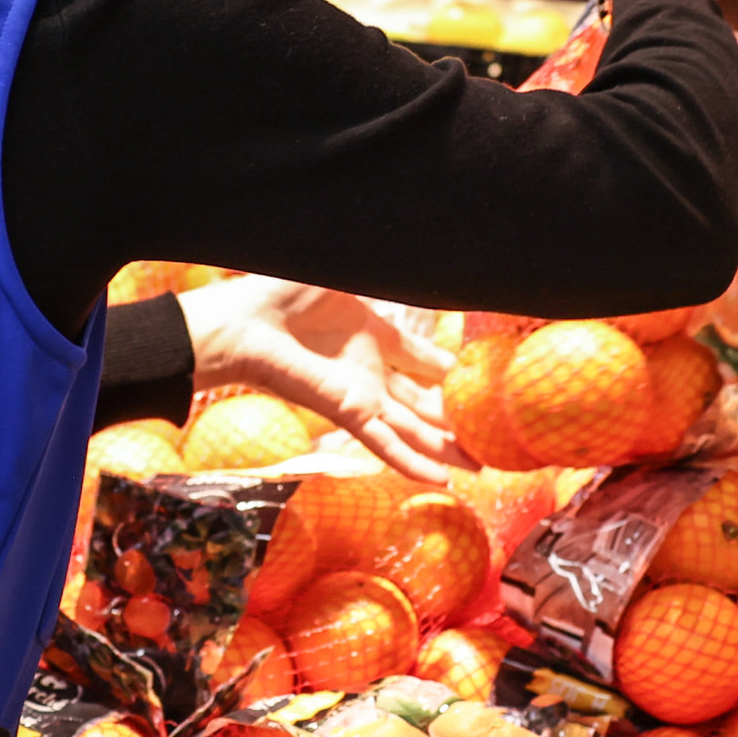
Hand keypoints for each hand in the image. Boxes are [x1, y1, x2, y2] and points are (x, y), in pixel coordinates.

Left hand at [173, 274, 459, 478]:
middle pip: (426, 405)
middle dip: (459, 423)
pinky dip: (413, 462)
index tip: (484, 388)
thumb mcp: (348, 278)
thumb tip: (421, 257)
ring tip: (482, 468)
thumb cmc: (283, 293)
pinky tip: (443, 479)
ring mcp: (362, 396)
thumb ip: (387, 278)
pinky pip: (386, 443)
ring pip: (414, 431)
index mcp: (376, 336)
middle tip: (494, 439)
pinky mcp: (347, 414)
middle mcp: (373, 372)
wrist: (244, 322)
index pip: (428, 363)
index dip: (455, 376)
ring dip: (446, 451)